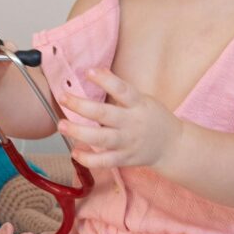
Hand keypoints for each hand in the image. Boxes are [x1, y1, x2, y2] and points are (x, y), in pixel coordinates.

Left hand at [61, 66, 178, 170]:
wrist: (171, 145)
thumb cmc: (152, 118)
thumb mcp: (142, 99)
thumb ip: (121, 90)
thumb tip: (98, 71)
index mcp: (138, 104)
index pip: (122, 89)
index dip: (105, 80)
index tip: (88, 71)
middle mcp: (132, 123)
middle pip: (105, 114)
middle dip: (81, 106)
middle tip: (63, 98)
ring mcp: (128, 142)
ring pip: (101, 139)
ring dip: (79, 132)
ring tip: (62, 125)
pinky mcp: (125, 159)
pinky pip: (105, 161)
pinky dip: (89, 159)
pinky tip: (75, 152)